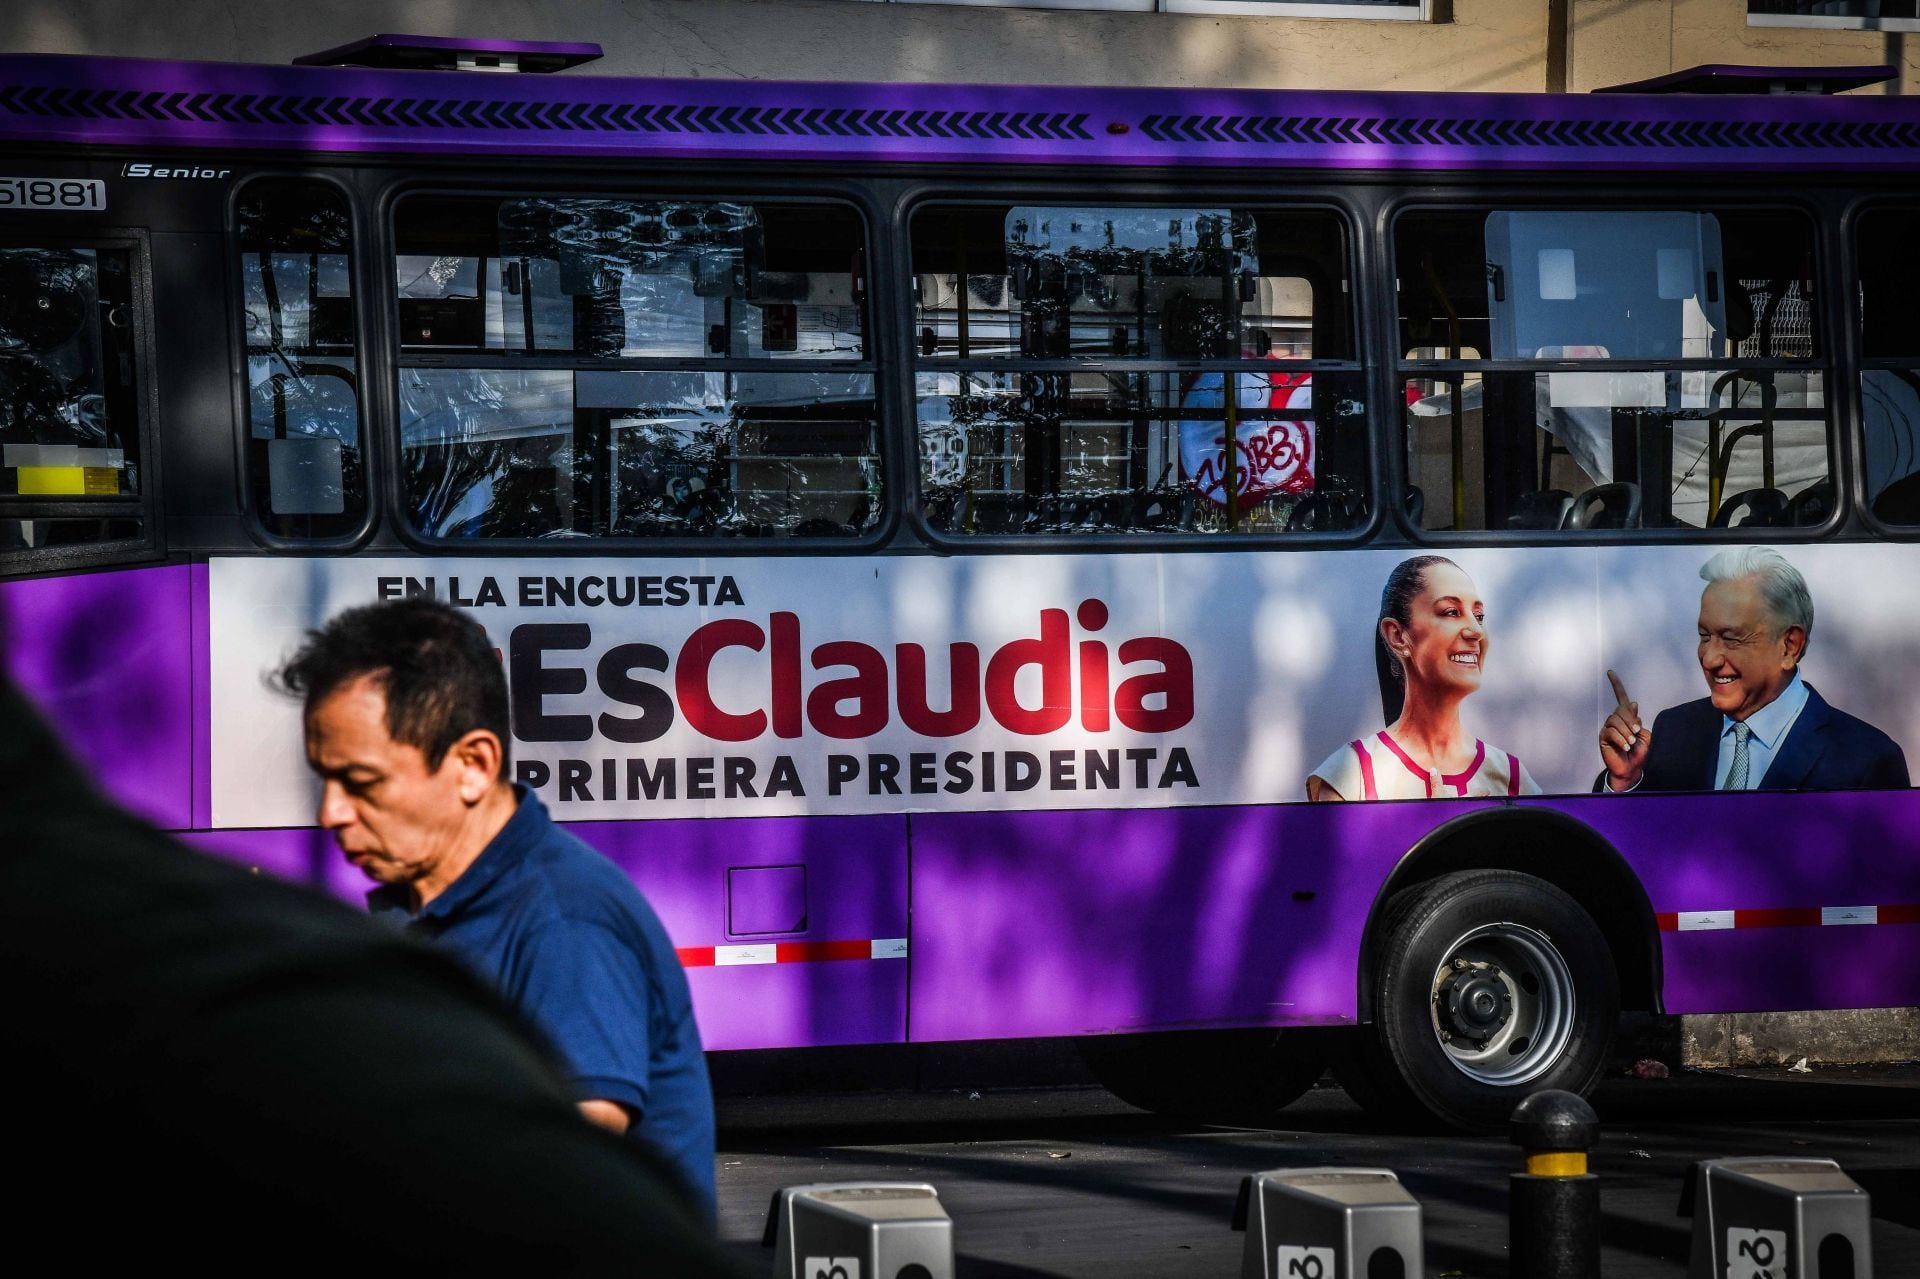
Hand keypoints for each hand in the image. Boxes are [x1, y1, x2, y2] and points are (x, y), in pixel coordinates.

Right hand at [1599, 669, 1651, 790]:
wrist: (1631, 768)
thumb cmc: (1638, 751)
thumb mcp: (1643, 734)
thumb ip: (1637, 719)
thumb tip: (1632, 703)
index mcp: (1625, 716)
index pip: (1621, 698)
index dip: (1616, 685)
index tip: (1611, 672)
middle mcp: (1614, 719)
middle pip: (1621, 711)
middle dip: (1631, 721)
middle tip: (1636, 733)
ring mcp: (1607, 728)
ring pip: (1615, 721)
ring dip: (1626, 732)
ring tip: (1631, 743)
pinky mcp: (1603, 737)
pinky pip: (1611, 732)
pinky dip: (1621, 739)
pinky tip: (1625, 746)